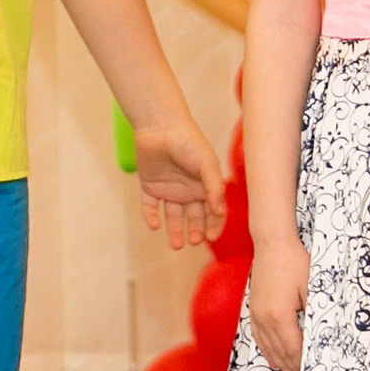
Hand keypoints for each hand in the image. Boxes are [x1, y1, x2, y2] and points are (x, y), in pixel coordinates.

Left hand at [133, 117, 226, 248]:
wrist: (159, 125)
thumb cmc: (188, 141)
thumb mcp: (207, 164)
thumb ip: (214, 187)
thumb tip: (219, 212)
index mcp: (204, 185)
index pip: (213, 211)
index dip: (214, 225)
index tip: (211, 238)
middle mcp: (188, 190)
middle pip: (194, 218)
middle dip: (195, 231)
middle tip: (193, 241)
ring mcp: (168, 189)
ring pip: (172, 217)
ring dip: (174, 231)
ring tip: (176, 245)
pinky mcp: (149, 187)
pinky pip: (149, 207)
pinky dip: (151, 217)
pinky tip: (155, 225)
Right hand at [246, 235, 306, 370]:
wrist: (272, 243)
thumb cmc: (295, 262)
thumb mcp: (312, 288)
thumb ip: (314, 314)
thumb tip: (319, 336)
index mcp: (280, 315)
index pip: (294, 348)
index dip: (302, 364)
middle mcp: (265, 318)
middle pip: (279, 351)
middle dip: (290, 369)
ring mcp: (256, 313)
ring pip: (267, 346)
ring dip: (278, 363)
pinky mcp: (253, 308)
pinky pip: (258, 336)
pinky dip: (266, 349)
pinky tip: (271, 357)